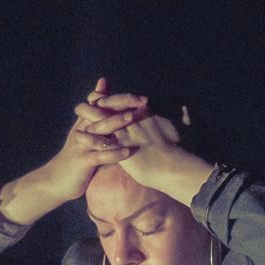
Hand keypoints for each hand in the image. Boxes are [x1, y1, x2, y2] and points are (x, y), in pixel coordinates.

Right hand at [37, 77, 147, 200]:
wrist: (56, 180)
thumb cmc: (77, 156)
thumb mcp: (85, 134)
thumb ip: (96, 115)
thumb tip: (105, 87)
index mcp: (84, 122)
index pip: (98, 101)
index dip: (118, 97)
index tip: (141, 98)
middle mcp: (82, 129)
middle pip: (99, 110)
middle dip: (120, 103)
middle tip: (141, 101)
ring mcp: (81, 145)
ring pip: (98, 130)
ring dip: (115, 122)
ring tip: (132, 117)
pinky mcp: (82, 161)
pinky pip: (99, 156)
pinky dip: (113, 153)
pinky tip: (127, 152)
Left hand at [72, 87, 207, 189]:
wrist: (174, 167)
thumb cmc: (178, 151)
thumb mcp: (178, 129)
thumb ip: (180, 117)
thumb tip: (187, 108)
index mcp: (143, 114)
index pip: (123, 101)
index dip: (111, 98)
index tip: (102, 97)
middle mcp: (132, 120)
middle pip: (109, 105)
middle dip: (96, 102)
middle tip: (86, 102)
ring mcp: (125, 133)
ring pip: (101, 119)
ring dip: (88, 115)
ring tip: (77, 113)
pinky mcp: (120, 147)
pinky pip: (100, 140)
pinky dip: (89, 138)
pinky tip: (78, 136)